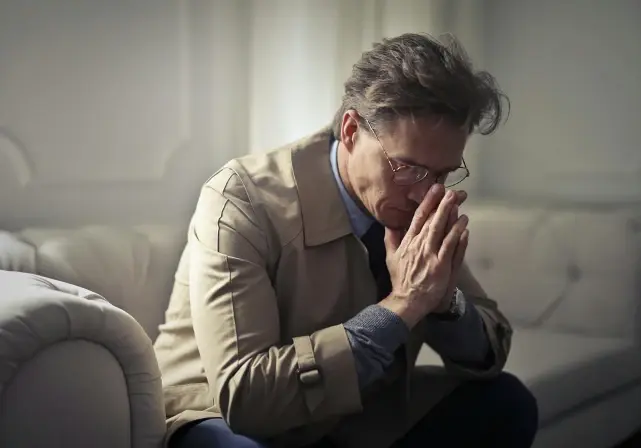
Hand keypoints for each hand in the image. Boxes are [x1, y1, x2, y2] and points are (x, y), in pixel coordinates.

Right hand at [379, 184, 468, 327]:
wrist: (407, 300)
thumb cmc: (401, 279)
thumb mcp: (390, 256)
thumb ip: (391, 238)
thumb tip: (390, 223)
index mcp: (407, 242)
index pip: (418, 218)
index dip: (428, 202)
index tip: (435, 189)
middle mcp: (419, 246)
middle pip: (432, 221)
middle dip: (442, 205)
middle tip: (452, 192)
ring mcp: (431, 255)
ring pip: (442, 232)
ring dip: (452, 217)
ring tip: (460, 205)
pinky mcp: (441, 266)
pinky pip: (451, 247)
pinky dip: (458, 235)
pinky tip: (464, 226)